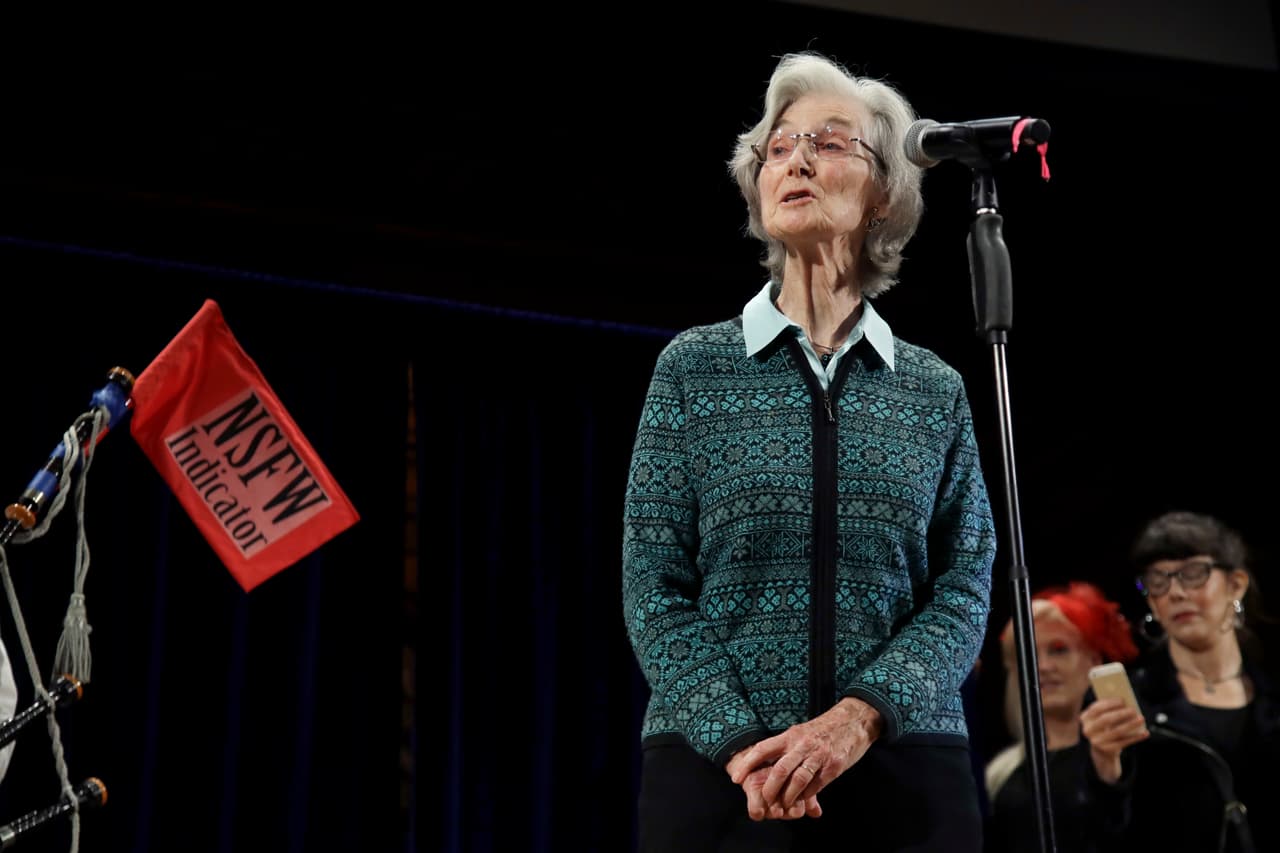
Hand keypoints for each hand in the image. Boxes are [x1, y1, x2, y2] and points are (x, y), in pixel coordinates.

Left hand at [726, 697, 881, 819]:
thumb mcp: (801, 733)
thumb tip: (766, 765)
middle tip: (766, 800)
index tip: (736, 779)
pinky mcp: (834, 766)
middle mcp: (802, 744)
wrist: (854, 720)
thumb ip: (786, 748)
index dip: (747, 765)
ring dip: (789, 797)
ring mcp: (819, 755)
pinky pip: (816, 785)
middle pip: (780, 770)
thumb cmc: (823, 729)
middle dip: (770, 789)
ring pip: (798, 780)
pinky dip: (807, 795)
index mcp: (791, 735)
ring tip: (785, 806)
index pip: (763, 749)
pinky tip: (804, 799)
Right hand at [1080, 697, 1148, 783]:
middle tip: (1133, 710)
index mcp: (1085, 718)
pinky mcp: (1108, 750)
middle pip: (1106, 720)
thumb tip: (1126, 703)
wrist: (1101, 750)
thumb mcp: (1101, 718)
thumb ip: (1109, 710)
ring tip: (1141, 718)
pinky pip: (1124, 742)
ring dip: (1131, 724)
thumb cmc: (1104, 727)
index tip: (1122, 700)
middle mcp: (1088, 730)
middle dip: (1121, 714)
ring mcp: (1097, 741)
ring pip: (1117, 731)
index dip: (1109, 704)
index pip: (1096, 709)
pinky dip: (1136, 737)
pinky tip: (1145, 733)